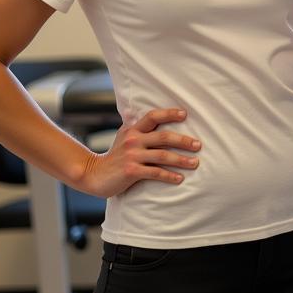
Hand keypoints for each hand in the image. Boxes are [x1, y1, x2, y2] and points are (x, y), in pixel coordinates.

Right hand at [78, 108, 200, 196]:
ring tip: (195, 163)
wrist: (93, 174)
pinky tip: (179, 178)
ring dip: (181, 160)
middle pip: (163, 136)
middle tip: (198, 145)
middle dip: (183, 141)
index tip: (185, 114)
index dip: (169, 113)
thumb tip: (155, 117)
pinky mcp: (131, 171)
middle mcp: (133, 140)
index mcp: (133, 130)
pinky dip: (169, 175)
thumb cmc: (115, 156)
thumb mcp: (124, 137)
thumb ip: (139, 128)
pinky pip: (155, 172)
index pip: (152, 116)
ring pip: (162, 155)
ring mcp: (132, 156)